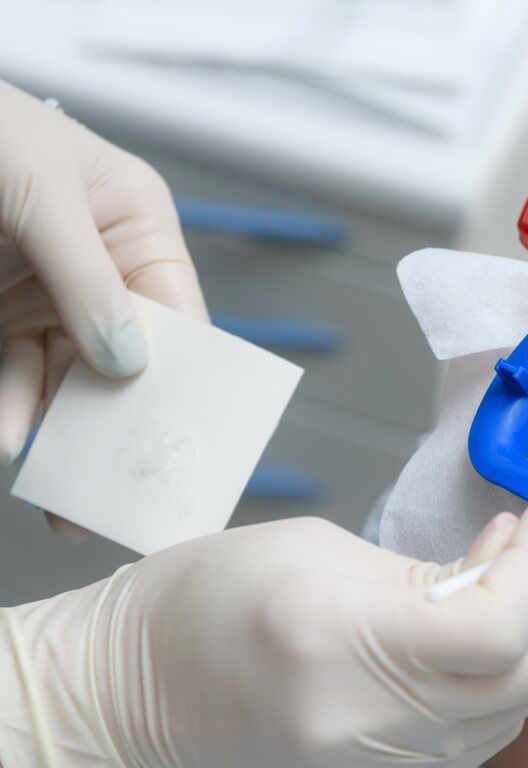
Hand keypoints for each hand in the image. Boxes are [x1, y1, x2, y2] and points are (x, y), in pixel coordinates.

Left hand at [0, 80, 205, 484]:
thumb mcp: (43, 195)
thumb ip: (87, 279)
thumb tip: (128, 363)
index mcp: (139, 232)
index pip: (179, 318)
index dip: (186, 378)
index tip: (185, 438)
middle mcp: (104, 272)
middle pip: (130, 363)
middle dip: (126, 425)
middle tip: (129, 489)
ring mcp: (50, 298)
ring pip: (72, 381)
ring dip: (66, 433)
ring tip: (64, 491)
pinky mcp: (3, 317)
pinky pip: (17, 374)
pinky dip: (16, 409)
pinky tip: (12, 437)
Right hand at [0, 491, 527, 767]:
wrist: (126, 704)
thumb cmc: (201, 604)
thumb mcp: (318, 549)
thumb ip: (429, 566)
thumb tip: (514, 554)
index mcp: (337, 642)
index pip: (497, 623)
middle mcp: (366, 725)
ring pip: (515, 707)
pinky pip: (480, 733)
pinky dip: (510, 671)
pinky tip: (500, 616)